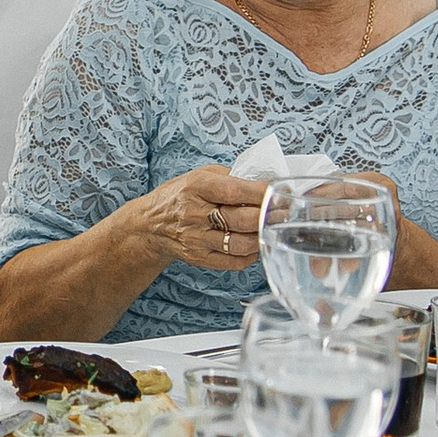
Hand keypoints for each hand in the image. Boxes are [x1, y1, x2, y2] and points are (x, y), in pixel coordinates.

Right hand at [126, 164, 268, 274]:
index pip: (236, 191)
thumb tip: (265, 183)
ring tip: (274, 229)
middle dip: (271, 216)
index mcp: (196, 187)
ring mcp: (196, 239)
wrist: (149, 224)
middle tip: (288, 213)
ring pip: (241, 243)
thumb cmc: (179, 195)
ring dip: (263, 237)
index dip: (263, 193)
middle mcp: (195, 214)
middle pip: (243, 220)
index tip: (282, 192)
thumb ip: (231, 177)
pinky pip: (234, 261)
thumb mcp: (200, 175)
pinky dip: (251, 255)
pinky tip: (256, 244)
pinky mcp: (199, 257)